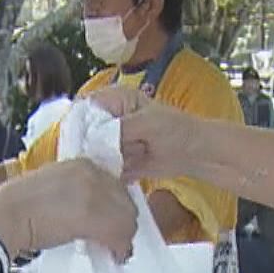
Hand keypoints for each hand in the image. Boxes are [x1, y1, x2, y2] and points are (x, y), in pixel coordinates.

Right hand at [0, 158, 136, 259]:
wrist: (4, 217)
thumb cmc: (17, 207)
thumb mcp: (51, 186)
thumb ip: (75, 193)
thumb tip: (90, 214)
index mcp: (81, 163)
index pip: (115, 185)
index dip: (115, 207)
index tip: (111, 223)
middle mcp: (91, 173)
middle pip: (125, 200)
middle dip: (123, 222)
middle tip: (115, 241)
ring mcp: (94, 192)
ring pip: (127, 217)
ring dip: (123, 237)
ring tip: (115, 251)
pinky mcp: (93, 215)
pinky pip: (120, 234)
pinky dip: (120, 247)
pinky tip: (115, 256)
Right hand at [87, 86, 209, 182]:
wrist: (194, 153)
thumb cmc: (176, 129)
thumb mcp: (147, 123)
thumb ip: (119, 130)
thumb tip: (93, 140)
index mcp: (114, 99)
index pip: (84, 108)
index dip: (79, 124)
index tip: (82, 140)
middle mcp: (108, 119)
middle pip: (84, 133)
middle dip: (94, 146)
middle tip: (115, 150)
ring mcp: (110, 141)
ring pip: (93, 154)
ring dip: (107, 161)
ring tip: (134, 156)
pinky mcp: (116, 160)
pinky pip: (104, 168)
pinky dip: (112, 172)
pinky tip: (130, 169)